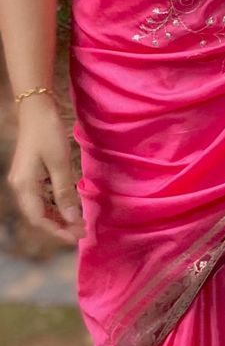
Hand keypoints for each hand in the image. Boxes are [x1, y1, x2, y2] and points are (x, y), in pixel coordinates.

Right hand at [7, 96, 85, 244]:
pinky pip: (42, 197)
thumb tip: (73, 218)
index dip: (58, 231)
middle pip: (39, 216)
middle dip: (60, 226)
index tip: (79, 236)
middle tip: (83, 232)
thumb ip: (65, 193)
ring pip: (41, 208)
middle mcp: (20, 186)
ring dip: (59, 217)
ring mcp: (24, 181)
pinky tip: (71, 208)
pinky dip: (56, 205)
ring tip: (79, 223)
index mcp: (24, 185)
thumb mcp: (59, 164)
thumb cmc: (48, 133)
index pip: (39, 219)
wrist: (36, 109)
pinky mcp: (30, 175)